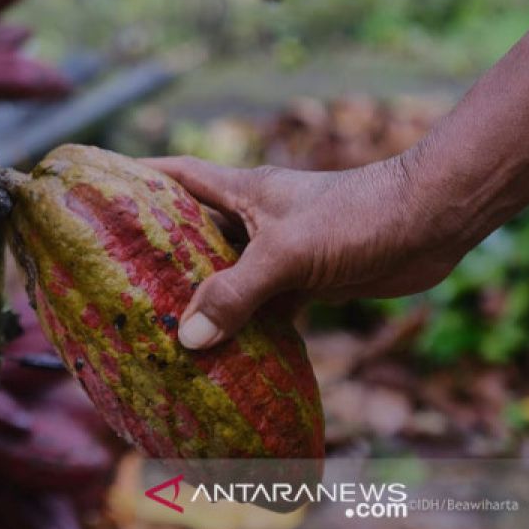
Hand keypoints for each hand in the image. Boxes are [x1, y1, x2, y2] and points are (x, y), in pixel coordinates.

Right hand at [143, 155, 470, 349]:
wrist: (431, 224)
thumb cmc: (356, 216)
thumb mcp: (287, 253)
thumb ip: (236, 293)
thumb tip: (186, 339)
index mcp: (240, 191)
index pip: (175, 177)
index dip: (135, 179)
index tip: (97, 189)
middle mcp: (253, 218)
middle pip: (193, 233)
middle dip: (158, 254)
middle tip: (116, 280)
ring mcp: (279, 248)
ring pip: (226, 274)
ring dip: (201, 298)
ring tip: (158, 326)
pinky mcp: (306, 278)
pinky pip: (261, 305)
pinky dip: (244, 325)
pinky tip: (222, 351)